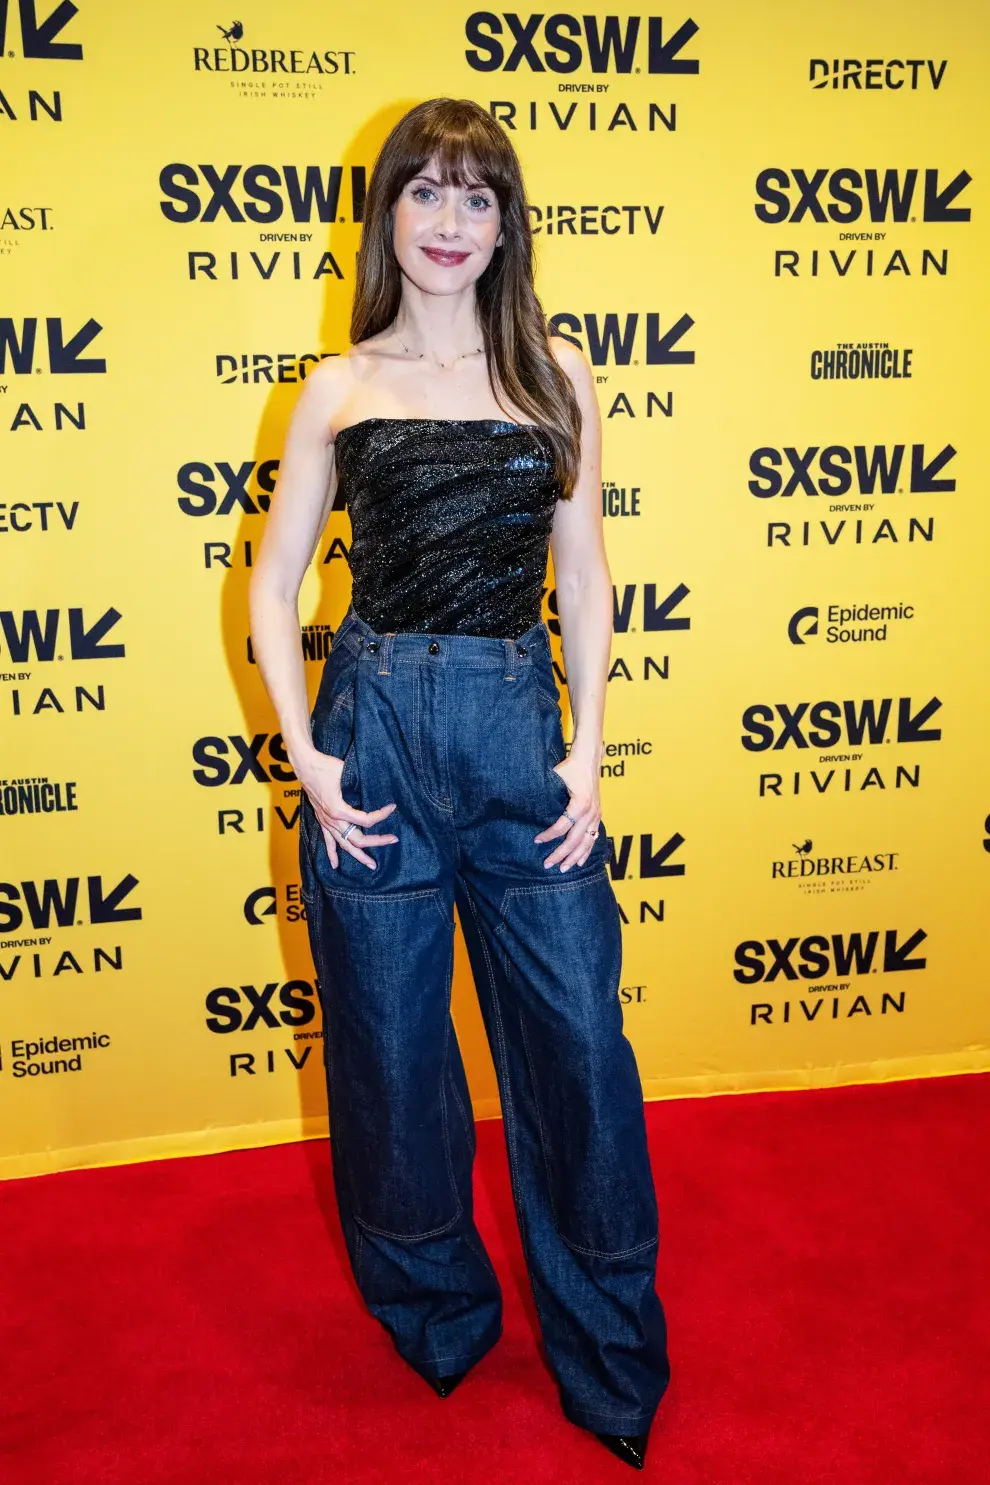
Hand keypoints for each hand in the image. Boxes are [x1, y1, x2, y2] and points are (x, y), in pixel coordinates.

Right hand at [294, 744, 397, 870]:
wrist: (305, 765)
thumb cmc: (325, 767)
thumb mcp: (346, 773)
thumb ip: (360, 784)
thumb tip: (376, 788)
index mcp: (339, 810)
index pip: (366, 820)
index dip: (382, 815)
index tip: (392, 808)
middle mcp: (332, 820)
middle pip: (358, 839)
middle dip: (377, 841)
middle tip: (392, 840)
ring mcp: (326, 822)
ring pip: (344, 845)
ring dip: (358, 855)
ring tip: (371, 864)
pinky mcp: (321, 820)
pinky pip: (327, 841)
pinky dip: (331, 854)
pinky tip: (336, 865)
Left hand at [534, 748, 601, 872]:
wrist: (589, 758)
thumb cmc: (570, 767)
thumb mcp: (555, 777)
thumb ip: (545, 793)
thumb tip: (525, 805)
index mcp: (581, 803)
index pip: (563, 826)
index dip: (549, 835)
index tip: (536, 840)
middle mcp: (591, 811)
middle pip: (575, 839)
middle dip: (561, 854)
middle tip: (547, 865)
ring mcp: (596, 814)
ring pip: (586, 842)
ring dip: (575, 857)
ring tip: (563, 868)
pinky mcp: (598, 815)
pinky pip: (594, 837)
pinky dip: (586, 851)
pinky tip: (580, 861)